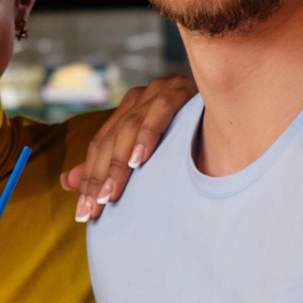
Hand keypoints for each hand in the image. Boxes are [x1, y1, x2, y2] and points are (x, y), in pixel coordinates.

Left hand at [61, 75, 196, 222]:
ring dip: (118, 164)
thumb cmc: (193, 133)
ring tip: (110, 194)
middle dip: (99, 177)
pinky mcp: (182, 89)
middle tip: (95, 209)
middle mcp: (139, 98)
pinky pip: (160, 111)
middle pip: (109, 140)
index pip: (99, 146)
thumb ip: (107, 163)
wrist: (236, 104)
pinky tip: (139, 160)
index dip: (88, 179)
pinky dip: (147, 135)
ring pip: (129, 128)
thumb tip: (66, 181)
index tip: (84, 213)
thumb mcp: (146, 150)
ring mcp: (160, 90)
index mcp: (128, 110)